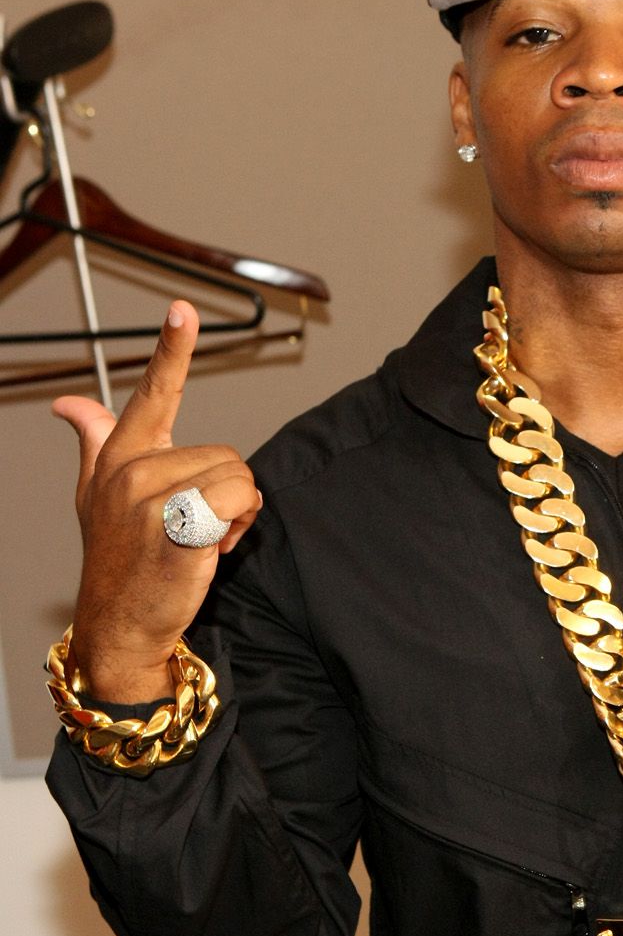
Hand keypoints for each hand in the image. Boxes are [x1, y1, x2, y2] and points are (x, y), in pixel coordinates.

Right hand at [53, 302, 262, 700]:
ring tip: (197, 541)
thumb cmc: (120, 561)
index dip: (171, 349)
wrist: (120, 626)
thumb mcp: (97, 496)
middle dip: (226, 494)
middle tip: (193, 528)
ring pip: (239, 479)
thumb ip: (93, 441)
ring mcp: (149, 499)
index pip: (150, 394)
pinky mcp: (176, 527)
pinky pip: (238, 502)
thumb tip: (70, 404)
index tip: (184, 309)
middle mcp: (130, 471)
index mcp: (119, 456)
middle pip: (226, 454)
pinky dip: (238, 530)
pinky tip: (207, 553)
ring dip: (235, 515)